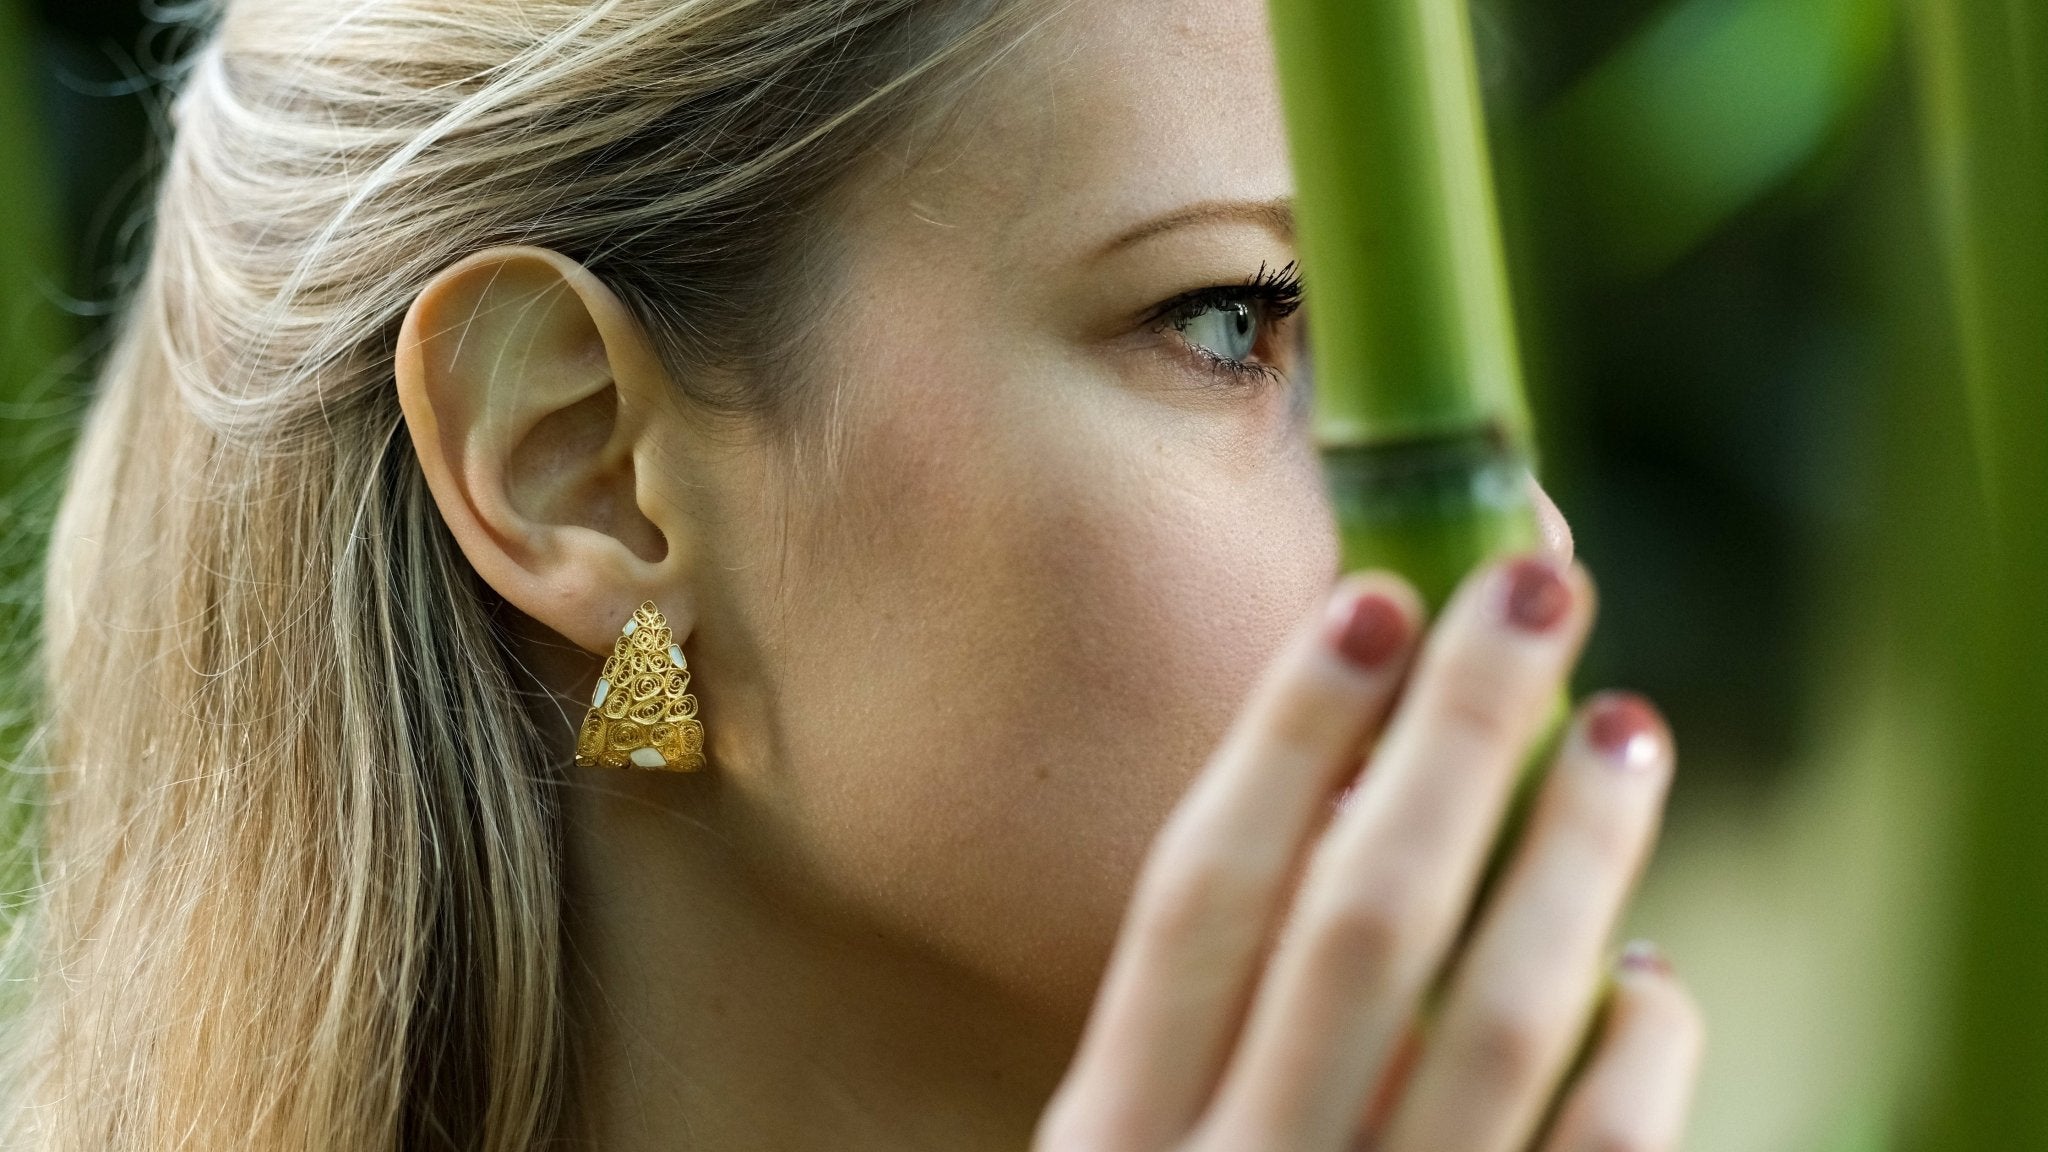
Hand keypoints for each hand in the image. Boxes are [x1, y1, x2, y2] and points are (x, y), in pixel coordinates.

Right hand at [1037, 555, 1701, 1151]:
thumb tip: (1354, 809)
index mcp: (1111, 1139)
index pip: (1203, 892)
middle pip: (1360, 916)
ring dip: (1575, 847)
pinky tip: (1649, 981)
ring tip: (1625, 727)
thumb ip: (1199, 1034)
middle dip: (1458, 730)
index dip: (1291, 732)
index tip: (1375, 600)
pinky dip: (1638, 1052)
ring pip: (1500, 1016)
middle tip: (1534, 591)